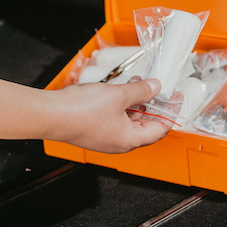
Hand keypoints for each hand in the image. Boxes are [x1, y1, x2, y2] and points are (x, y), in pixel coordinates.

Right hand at [0, 70, 168, 153]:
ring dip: (136, 103)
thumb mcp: (118, 95)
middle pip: (145, 126)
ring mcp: (104, 137)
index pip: (160, 129)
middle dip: (153, 106)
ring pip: (128, 120)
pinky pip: (114, 118)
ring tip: (141, 84)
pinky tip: (121, 90)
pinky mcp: (93, 129)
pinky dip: (121, 105)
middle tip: (160, 88)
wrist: (49, 114)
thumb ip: (140, 91)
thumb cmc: (81, 111)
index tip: (176, 98)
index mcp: (129, 140)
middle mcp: (118, 142)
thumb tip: (155, 87)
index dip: (170, 113)